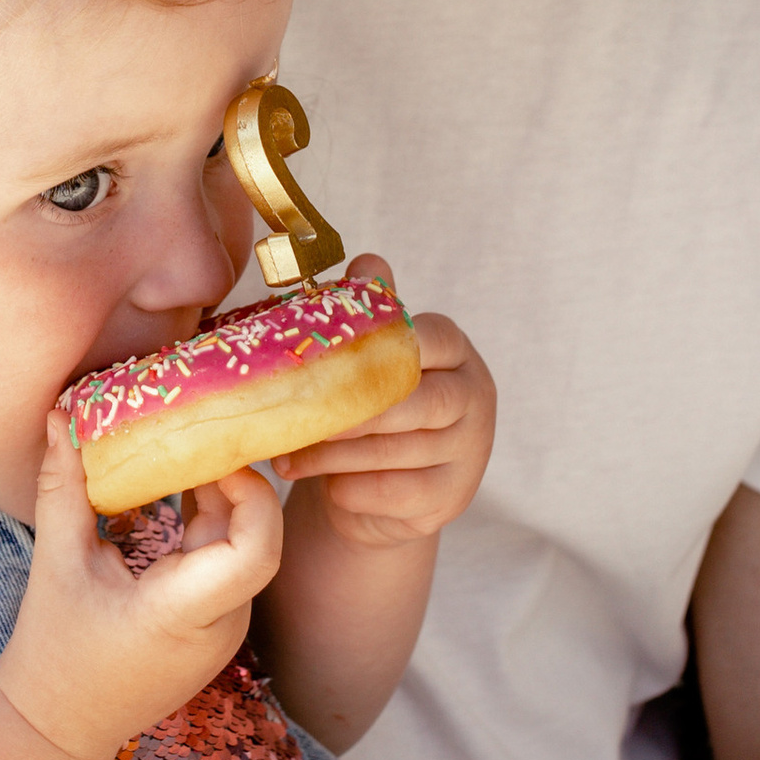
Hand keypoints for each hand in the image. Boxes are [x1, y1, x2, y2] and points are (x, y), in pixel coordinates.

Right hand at [0, 420, 281, 759]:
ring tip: (187, 446)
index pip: (255, 552)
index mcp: (183, 614)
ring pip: (244, 548)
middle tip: (200, 429)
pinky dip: (210, 524)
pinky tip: (179, 487)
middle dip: (234, 481)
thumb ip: (64, 488)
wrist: (61, 726)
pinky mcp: (217, 627)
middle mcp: (220, 626)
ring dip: (221, 498)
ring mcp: (225, 630)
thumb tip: (62, 416)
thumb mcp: (56, 565)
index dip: (251, 495)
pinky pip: (228, 564)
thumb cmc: (55, 650)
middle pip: (257, 540)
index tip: (216, 453)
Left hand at [277, 279, 495, 554]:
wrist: (382, 490)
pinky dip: (351, 489)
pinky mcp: (451, 498)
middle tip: (299, 416)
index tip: (334, 358)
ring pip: (400, 452)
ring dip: (335, 455)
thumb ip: (371, 312)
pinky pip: (395, 492)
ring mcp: (469, 452)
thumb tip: (367, 260)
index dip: (386, 346)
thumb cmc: (373, 407)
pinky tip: (320, 484)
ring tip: (284, 455)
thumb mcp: (372, 359)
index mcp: (455, 351)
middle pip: (422, 402)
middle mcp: (474, 397)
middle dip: (355, 412)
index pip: (432, 338)